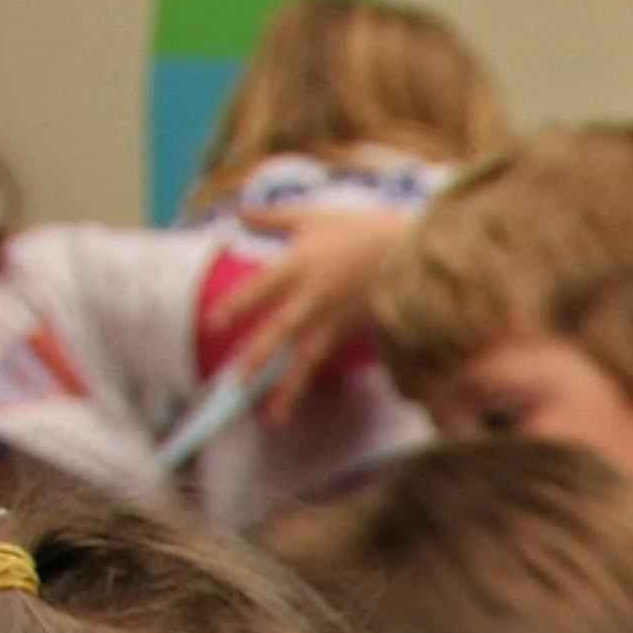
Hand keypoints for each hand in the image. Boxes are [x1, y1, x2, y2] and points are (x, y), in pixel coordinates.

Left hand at [208, 203, 417, 391]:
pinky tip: (295, 398)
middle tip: (239, 386)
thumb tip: (237, 213)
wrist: (416, 250)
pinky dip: (310, 379)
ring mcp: (335, 318)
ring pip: (307, 359)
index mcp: (299, 265)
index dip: (238, 306)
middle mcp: (313, 297)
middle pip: (281, 333)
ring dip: (289, 390)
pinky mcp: (353, 331)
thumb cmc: (362, 229)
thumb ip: (272, 218)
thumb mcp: (314, 216)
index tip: (215, 323)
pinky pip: (325, 359)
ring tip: (274, 418)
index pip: (260, 289)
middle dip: (259, 360)